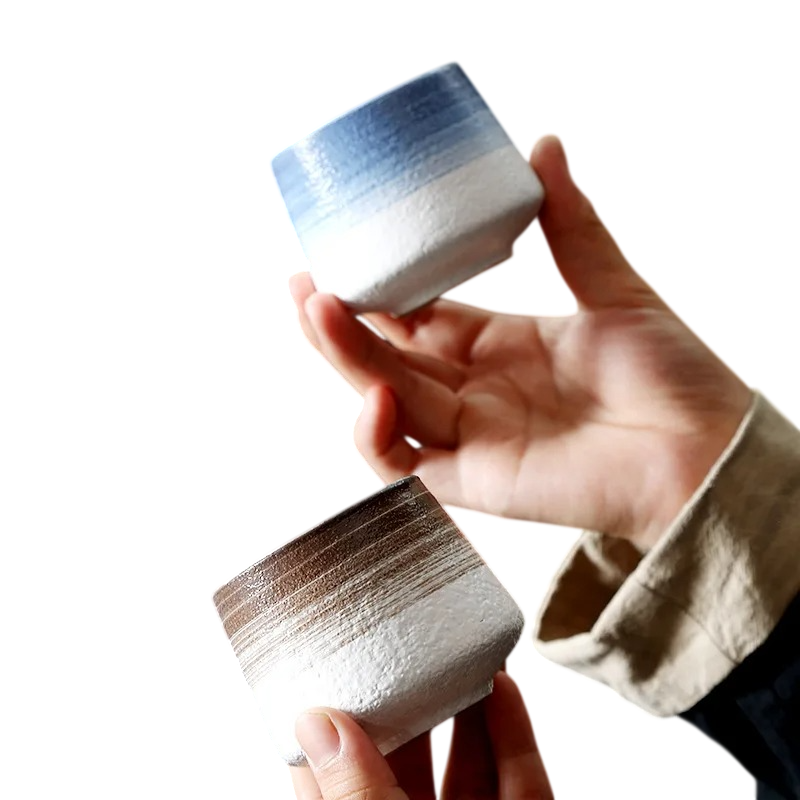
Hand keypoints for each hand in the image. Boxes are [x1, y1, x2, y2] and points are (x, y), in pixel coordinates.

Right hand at [289, 136, 751, 548]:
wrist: (701, 449)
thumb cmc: (668, 375)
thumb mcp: (612, 289)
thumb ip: (571, 226)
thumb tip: (542, 147)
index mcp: (499, 345)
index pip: (419, 318)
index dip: (381, 293)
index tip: (350, 257)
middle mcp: (474, 390)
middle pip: (387, 357)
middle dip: (340, 324)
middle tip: (305, 282)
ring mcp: (467, 436)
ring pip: (384, 401)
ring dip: (345, 360)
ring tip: (319, 310)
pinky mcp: (470, 481)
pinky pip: (404, 464)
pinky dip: (376, 436)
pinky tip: (371, 394)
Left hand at [290, 671, 552, 799]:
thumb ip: (354, 791)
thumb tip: (314, 721)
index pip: (333, 777)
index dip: (328, 724)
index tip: (328, 667)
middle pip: (407, 757)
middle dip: (407, 698)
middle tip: (403, 639)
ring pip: (469, 760)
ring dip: (467, 703)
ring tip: (458, 648)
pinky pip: (521, 777)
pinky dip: (513, 730)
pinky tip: (504, 685)